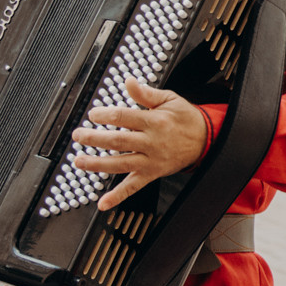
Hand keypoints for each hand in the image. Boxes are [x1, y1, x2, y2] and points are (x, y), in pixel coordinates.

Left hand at [71, 79, 208, 209]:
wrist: (207, 140)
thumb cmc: (186, 119)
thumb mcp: (170, 100)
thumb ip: (146, 93)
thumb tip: (128, 82)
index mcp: (155, 121)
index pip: (124, 117)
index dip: (105, 115)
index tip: (93, 115)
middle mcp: (151, 142)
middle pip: (117, 141)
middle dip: (94, 138)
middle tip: (78, 136)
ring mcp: (151, 160)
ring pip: (120, 163)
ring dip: (97, 164)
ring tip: (79, 162)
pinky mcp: (152, 173)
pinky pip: (133, 187)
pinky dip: (118, 196)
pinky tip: (103, 203)